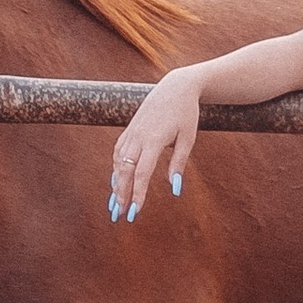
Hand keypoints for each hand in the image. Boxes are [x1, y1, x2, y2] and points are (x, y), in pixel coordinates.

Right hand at [108, 73, 202, 223]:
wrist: (176, 87)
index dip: (138, 193)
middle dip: (121, 194)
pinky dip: (115, 169)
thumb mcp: (188, 138)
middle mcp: (138, 136)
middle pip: (125, 170)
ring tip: (114, 205)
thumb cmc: (186, 113)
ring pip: (118, 162)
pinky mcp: (129, 129)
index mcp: (154, 139)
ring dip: (115, 184)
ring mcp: (132, 132)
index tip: (135, 212)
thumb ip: (179, 163)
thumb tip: (174, 189)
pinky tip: (115, 182)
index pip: (142, 172)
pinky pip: (118, 152)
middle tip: (119, 216)